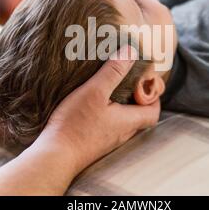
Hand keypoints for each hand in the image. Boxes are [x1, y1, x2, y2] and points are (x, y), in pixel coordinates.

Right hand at [34, 45, 159, 174]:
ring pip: (124, 120)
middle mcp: (122, 133)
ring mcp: (109, 140)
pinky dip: (108, 113)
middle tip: (127, 81)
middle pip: (140, 115)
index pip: (154, 111)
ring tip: (109, 89)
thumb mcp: (94, 91)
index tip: (144, 82)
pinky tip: (92, 105)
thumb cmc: (75, 124)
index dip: (154, 96)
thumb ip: (113, 72)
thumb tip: (131, 52)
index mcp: (128, 121)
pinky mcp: (95, 143)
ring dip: (122, 105)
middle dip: (137, 98)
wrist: (54, 156)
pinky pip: (109, 126)